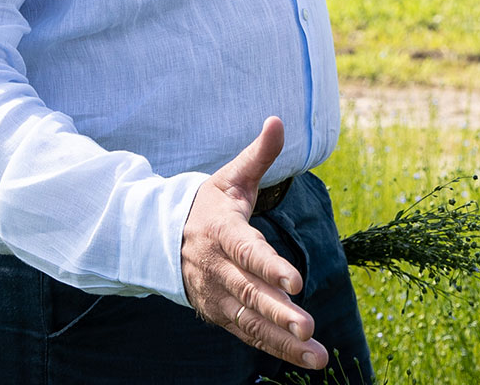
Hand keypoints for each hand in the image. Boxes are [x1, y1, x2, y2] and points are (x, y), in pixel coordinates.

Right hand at [180, 117, 327, 370]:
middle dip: (279, 314)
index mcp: (223, 232)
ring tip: (316, 355)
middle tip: (308, 328)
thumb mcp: (231, 177)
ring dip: (283, 342)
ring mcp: (217, 296)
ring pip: (251, 322)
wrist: (163, 237)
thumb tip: (278, 119)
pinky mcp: (220, 314)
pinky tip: (304, 358)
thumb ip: (258, 154)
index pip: (249, 252)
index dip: (271, 268)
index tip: (296, 282)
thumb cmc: (208, 205)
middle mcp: (218, 269)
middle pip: (251, 294)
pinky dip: (274, 349)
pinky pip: (248, 334)